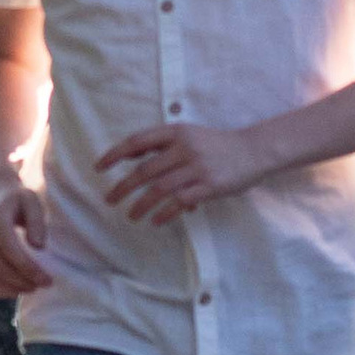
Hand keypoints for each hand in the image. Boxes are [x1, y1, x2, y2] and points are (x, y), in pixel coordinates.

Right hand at [0, 173, 52, 297]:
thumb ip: (37, 221)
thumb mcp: (32, 201)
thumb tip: (38, 246)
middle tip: (43, 285)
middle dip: (22, 282)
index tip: (48, 280)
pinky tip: (14, 288)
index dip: (29, 270)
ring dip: (9, 290)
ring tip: (30, 288)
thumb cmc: (17, 199)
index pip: (10, 251)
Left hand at [97, 118, 272, 222]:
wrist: (254, 150)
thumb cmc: (217, 145)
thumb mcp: (189, 136)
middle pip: (145, 170)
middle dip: (123, 187)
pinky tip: (155, 221)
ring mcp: (198, 167)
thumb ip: (163, 145)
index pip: (138, 141)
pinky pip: (180, 202)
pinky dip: (165, 213)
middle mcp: (185, 148)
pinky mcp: (210, 186)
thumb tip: (131, 157)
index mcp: (176, 132)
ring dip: (141, 205)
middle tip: (109, 200)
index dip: (116, 154)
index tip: (99, 168)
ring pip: (160, 189)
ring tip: (131, 216)